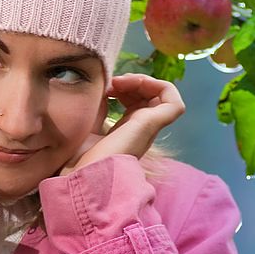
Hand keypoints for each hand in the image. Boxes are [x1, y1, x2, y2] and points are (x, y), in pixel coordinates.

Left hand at [58, 73, 185, 176]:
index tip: (106, 88)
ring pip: (162, 97)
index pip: (135, 102)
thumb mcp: (88, 123)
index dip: (124, 88)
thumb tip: (103, 88)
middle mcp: (140, 129)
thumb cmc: (80, 155)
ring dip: (143, 81)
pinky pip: (173, 102)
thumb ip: (99, 107)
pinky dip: (158, 85)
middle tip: (113, 82)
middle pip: (149, 97)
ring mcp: (149, 127)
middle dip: (133, 82)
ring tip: (120, 82)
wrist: (85, 173)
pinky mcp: (154, 125)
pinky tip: (133, 83)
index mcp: (126, 130)